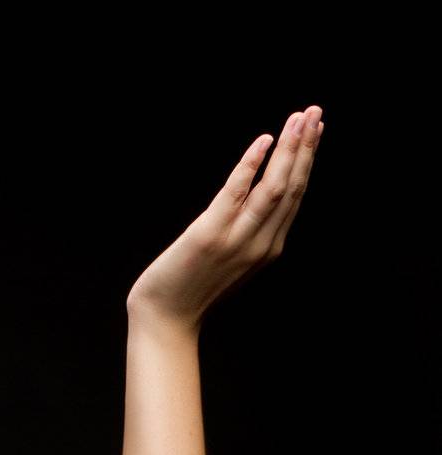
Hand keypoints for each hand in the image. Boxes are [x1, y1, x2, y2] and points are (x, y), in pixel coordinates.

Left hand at [126, 105, 323, 333]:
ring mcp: (236, 241)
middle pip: (291, 187)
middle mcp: (260, 244)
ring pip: (273, 188)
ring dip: (289, 149)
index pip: (295, 195)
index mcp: (268, 248)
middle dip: (306, 147)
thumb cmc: (194, 288)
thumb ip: (250, 232)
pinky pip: (235, 194)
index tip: (315, 128)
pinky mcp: (209, 235)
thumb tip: (257, 197)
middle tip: (315, 110)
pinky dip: (251, 166)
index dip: (307, 160)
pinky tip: (263, 141)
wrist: (166, 319)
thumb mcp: (233, 261)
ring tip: (299, 118)